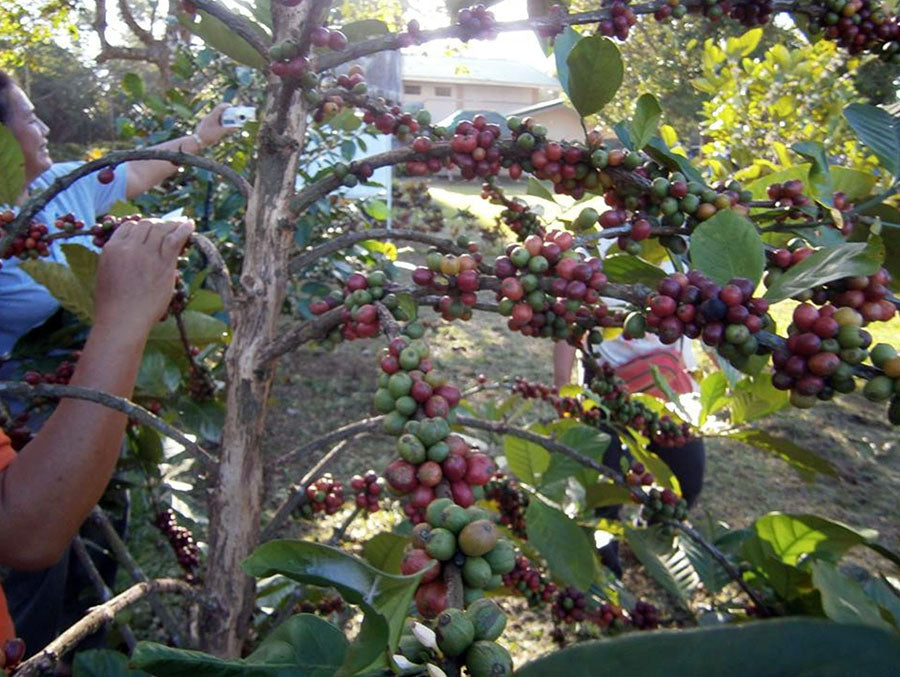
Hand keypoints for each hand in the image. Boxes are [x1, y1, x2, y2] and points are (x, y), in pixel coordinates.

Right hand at [93, 219, 194, 335]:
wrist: (123, 320)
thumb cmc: (113, 305)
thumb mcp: (107, 275)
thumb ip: (119, 260)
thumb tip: (131, 253)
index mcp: (111, 248)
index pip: (128, 227)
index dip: (141, 227)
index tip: (150, 231)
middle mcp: (129, 247)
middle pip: (146, 224)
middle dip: (157, 224)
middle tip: (167, 227)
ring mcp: (147, 254)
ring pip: (161, 228)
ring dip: (172, 225)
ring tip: (181, 224)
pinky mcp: (163, 263)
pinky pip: (175, 239)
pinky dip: (184, 229)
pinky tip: (190, 224)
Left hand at [195, 103, 238, 147]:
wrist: (197, 141)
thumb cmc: (209, 135)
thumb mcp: (220, 132)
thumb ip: (229, 129)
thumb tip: (236, 128)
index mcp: (212, 116)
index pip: (219, 107)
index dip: (225, 105)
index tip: (231, 106)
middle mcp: (209, 117)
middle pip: (218, 111)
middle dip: (225, 112)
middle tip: (231, 114)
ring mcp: (206, 121)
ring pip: (215, 116)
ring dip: (222, 117)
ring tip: (227, 122)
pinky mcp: (205, 125)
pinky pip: (213, 121)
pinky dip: (218, 122)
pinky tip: (220, 127)